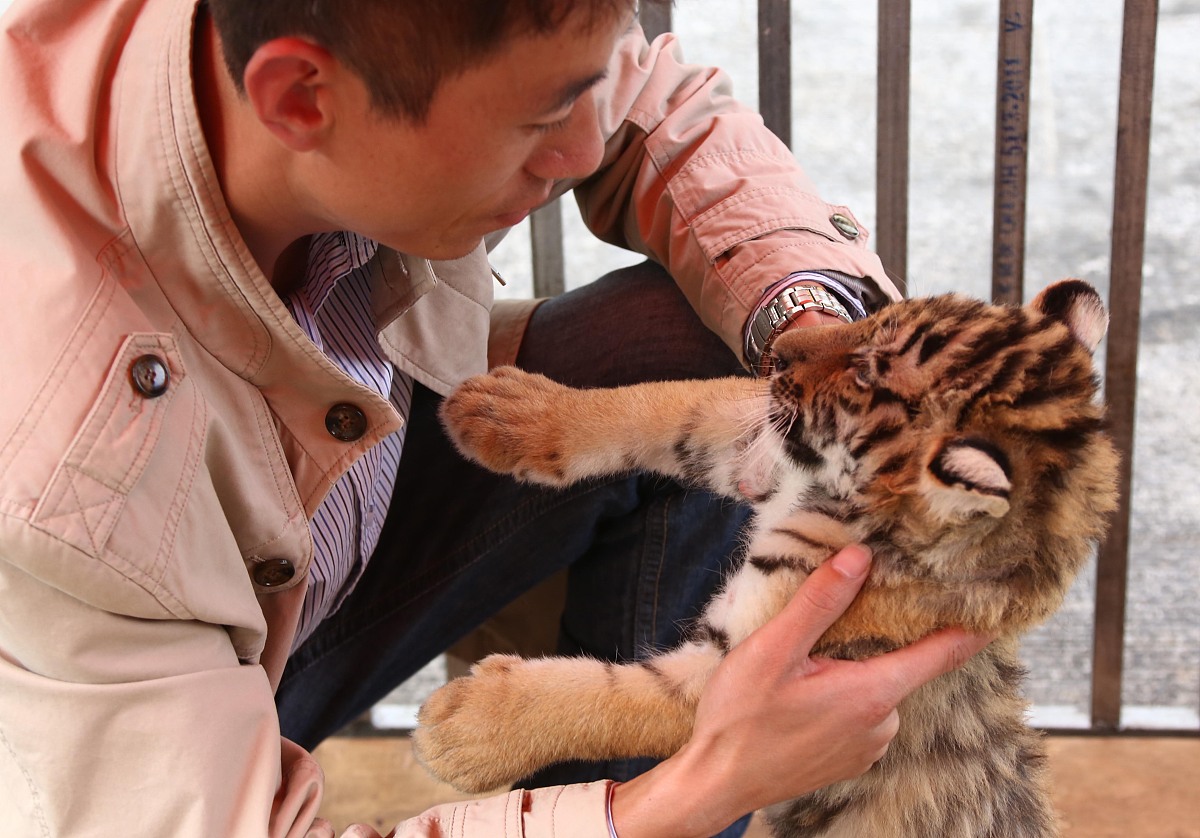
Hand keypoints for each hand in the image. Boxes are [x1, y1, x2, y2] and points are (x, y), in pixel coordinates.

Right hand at [610, 544, 991, 837]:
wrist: (716, 782)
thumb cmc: (740, 718)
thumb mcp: (774, 649)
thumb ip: (821, 602)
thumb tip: (861, 558)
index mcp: (871, 694)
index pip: (940, 654)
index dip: (970, 628)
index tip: (997, 605)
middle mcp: (881, 725)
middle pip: (896, 665)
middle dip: (872, 641)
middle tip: (826, 631)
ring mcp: (867, 748)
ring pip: (872, 690)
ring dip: (847, 673)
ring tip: (796, 672)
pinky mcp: (849, 760)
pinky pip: (857, 715)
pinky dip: (837, 699)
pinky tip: (797, 700)